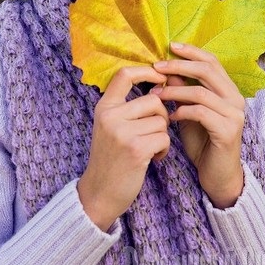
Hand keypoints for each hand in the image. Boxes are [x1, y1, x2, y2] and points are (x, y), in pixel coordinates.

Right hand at [78, 66, 169, 231]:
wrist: (99, 193)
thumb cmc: (111, 157)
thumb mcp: (111, 126)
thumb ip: (129, 106)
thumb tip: (161, 84)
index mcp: (104, 107)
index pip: (125, 74)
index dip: (147, 71)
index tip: (160, 78)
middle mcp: (110, 116)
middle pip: (153, 100)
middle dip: (162, 115)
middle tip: (155, 131)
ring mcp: (122, 132)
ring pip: (162, 120)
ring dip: (162, 135)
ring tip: (151, 147)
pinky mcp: (136, 149)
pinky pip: (164, 137)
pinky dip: (164, 148)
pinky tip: (154, 158)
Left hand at [151, 42, 244, 208]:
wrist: (217, 174)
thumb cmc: (202, 141)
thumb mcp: (189, 111)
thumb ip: (182, 90)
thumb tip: (168, 69)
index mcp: (228, 90)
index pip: (212, 61)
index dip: (192, 51)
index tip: (171, 46)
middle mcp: (235, 99)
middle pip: (207, 70)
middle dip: (180, 65)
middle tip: (158, 67)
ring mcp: (234, 115)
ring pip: (201, 92)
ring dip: (175, 90)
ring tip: (157, 94)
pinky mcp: (227, 131)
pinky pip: (201, 113)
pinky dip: (182, 111)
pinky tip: (171, 116)